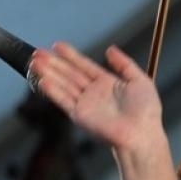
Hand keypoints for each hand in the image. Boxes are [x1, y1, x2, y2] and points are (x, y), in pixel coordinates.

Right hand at [29, 42, 163, 153]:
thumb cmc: (146, 112)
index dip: (71, 56)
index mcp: (108, 84)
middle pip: (70, 74)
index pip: (85, 66)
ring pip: (64, 85)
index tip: (57, 45)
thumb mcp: (140, 80)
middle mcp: (94, 94)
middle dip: (54, 63)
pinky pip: (64, 101)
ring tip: (34, 62)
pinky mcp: (80, 116)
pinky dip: (53, 91)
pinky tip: (42, 80)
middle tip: (38, 53)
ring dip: (49, 73)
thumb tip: (110, 49)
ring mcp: (86, 104)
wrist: (141, 134)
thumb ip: (124, 64)